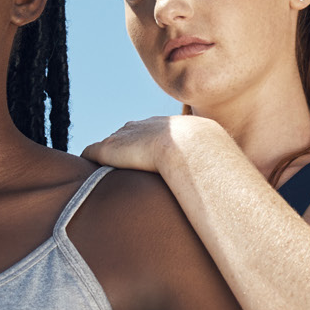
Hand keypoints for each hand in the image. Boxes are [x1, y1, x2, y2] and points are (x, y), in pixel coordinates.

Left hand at [82, 115, 228, 175]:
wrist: (189, 147)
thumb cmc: (206, 156)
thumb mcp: (210, 156)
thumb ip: (208, 165)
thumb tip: (226, 182)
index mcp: (160, 126)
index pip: (144, 134)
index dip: (140, 149)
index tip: (140, 162)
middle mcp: (137, 127)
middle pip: (121, 138)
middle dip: (118, 152)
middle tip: (118, 171)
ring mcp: (121, 137)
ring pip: (105, 147)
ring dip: (102, 161)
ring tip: (96, 179)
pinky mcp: (107, 149)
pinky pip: (89, 154)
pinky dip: (87, 164)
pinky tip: (83, 179)